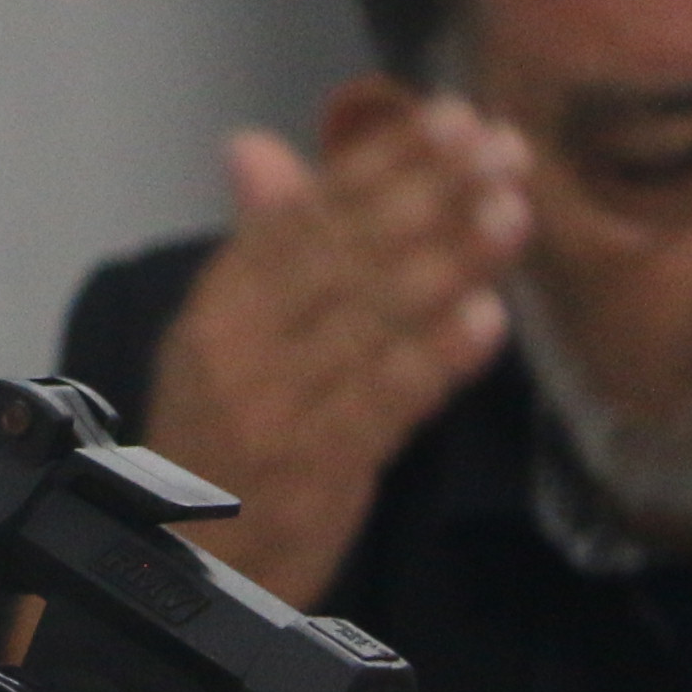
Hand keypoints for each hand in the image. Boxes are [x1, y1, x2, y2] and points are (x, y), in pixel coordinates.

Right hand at [127, 85, 533, 611]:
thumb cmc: (219, 444)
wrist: (180, 574)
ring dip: (445, 262)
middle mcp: (239, 349)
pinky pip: (381, 407)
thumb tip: (252, 144)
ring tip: (510, 211)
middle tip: (501, 149)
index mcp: (218, 307)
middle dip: (427, 195)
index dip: (379, 163)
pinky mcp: (314, 473)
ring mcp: (275, 410)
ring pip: (367, 322)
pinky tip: (486, 321)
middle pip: (341, 257)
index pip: (302, 217)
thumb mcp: (222, 338)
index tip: (451, 117)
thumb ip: (257, 243)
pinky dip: (433, 362)